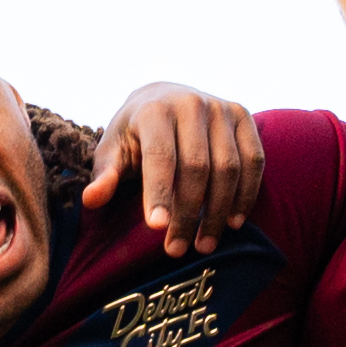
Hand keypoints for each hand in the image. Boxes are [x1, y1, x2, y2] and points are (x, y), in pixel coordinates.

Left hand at [90, 84, 263, 254]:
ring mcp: (221, 109)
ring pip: (228, 168)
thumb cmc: (134, 133)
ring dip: (218, 212)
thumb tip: (91, 200)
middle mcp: (191, 104)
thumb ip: (106, 174)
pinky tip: (233, 222)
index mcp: (154, 110)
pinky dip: (246, 194)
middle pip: (197, 167)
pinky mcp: (244, 116)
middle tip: (176, 250)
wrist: (165, 97)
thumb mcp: (112, 149)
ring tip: (203, 244)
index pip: (161, 156)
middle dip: (187, 213)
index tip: (158, 229)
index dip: (160, 193)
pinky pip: (254, 160)